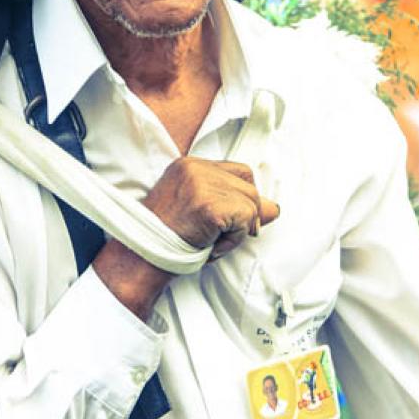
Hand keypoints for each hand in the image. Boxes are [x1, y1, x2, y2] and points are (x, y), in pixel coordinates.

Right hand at [143, 157, 278, 260]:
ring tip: (214, 240)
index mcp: (189, 165)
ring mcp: (202, 184)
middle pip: (248, 185)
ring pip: (251, 203)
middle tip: (226, 234)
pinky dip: (235, 239)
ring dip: (239, 230)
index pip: (238, 171)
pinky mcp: (210, 205)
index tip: (233, 218)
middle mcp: (196, 168)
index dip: (243, 196)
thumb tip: (274, 208)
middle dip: (247, 213)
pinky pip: (245, 220)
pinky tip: (213, 245)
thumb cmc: (167, 236)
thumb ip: (231, 200)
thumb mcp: (198, 210)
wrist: (143, 253)